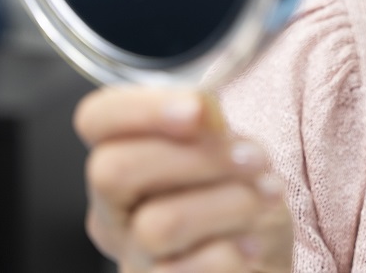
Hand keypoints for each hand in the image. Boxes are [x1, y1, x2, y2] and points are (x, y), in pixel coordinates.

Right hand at [74, 87, 293, 271]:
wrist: (262, 268)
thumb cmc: (242, 205)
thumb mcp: (235, 156)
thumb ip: (212, 131)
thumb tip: (202, 110)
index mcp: (126, 160)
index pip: (97, 118)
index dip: (141, 108)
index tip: (198, 110)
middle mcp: (114, 212)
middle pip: (112, 170)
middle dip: (196, 156)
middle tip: (254, 158)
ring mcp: (132, 259)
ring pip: (158, 224)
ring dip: (229, 202)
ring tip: (268, 195)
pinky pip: (186, 271)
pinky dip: (232, 251)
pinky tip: (254, 244)